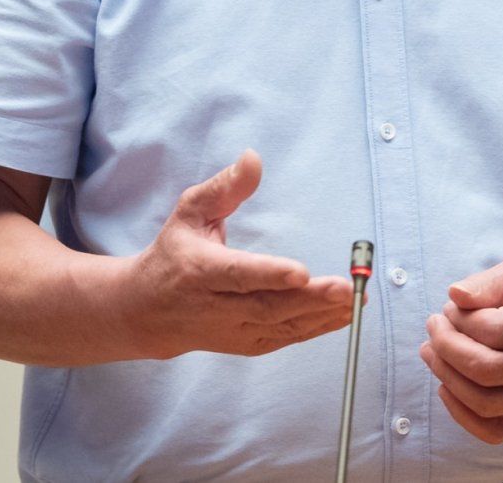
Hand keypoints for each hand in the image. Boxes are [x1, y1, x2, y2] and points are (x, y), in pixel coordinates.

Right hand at [123, 150, 354, 358]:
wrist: (146, 312)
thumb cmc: (174, 253)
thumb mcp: (189, 212)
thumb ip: (224, 187)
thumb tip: (254, 158)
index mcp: (200, 270)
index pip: (238, 274)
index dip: (269, 275)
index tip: (301, 271)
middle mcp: (215, 306)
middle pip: (267, 306)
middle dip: (310, 299)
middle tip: (346, 288)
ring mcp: (231, 330)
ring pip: (279, 327)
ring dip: (320, 316)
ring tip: (355, 300)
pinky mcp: (244, 344)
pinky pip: (283, 339)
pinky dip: (314, 330)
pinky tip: (340, 316)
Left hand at [419, 261, 502, 443]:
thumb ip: (487, 283)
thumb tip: (454, 296)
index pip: (492, 330)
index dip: (460, 318)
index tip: (450, 308)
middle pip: (485, 370)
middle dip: (446, 348)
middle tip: (434, 327)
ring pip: (484, 402)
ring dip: (446, 377)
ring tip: (432, 351)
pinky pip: (492, 431)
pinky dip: (460, 414)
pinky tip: (446, 386)